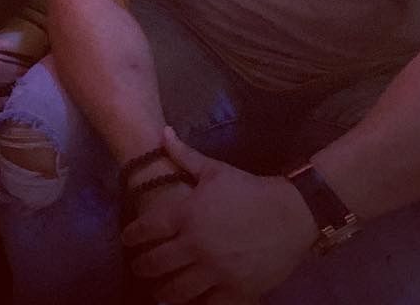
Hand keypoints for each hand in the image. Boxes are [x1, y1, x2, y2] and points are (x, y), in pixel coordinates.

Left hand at [122, 127, 315, 302]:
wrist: (292, 214)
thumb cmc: (249, 190)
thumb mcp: (215, 170)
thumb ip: (183, 155)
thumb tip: (163, 131)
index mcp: (186, 215)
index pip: (145, 230)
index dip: (131, 237)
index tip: (127, 240)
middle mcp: (195, 245)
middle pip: (154, 265)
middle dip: (141, 267)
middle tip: (139, 267)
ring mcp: (215, 271)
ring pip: (175, 291)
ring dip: (162, 292)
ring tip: (158, 290)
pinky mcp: (236, 290)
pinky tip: (189, 301)